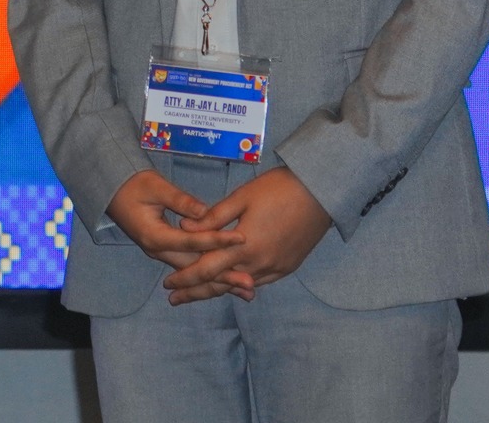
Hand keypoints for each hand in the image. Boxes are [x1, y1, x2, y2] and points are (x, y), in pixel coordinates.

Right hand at [104, 169, 242, 275]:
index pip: (191, 242)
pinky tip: (229, 283)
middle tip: (249, 283)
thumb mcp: (155, 186)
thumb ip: (180, 200)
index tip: (241, 239)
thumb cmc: (133, 185)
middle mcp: (158, 251)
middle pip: (195, 267)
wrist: (112, 190)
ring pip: (194, 271)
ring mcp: (162, 253)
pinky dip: (210, 275)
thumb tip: (205, 212)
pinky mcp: (167, 251)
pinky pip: (191, 266)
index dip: (217, 241)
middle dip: (224, 275)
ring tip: (246, 291)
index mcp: (154, 236)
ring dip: (220, 281)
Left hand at [163, 167, 333, 305]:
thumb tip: (184, 229)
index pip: (207, 269)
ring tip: (197, 294)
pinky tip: (231, 286)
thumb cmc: (277, 189)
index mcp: (244, 245)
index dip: (185, 278)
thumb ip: (212, 218)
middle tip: (174, 299)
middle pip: (221, 283)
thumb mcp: (240, 198)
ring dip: (218, 290)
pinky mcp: (288, 267)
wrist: (320, 193)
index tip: (168, 285)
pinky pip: (260, 281)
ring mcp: (276, 267)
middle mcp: (260, 263)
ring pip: (240, 285)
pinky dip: (241, 285)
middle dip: (196, 292)